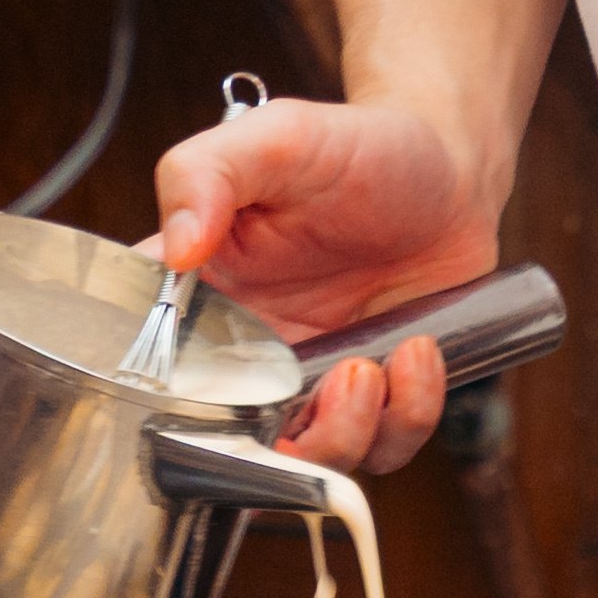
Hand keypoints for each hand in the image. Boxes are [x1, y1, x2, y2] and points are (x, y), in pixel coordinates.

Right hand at [150, 96, 497, 472]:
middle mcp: (250, 349)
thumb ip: (204, 174)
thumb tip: (177, 247)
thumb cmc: (356, 146)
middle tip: (320, 382)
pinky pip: (387, 444)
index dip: (163, 398)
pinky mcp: (378, 395)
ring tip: (371, 366)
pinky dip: (407, 414)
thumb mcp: (274, 138)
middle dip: (272, 444)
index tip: (206, 390)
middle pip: (230, 442)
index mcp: (203, 294)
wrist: (449, 165)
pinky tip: (418, 351)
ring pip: (311, 459)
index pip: (148, 362)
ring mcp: (314, 379)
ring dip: (344, 433)